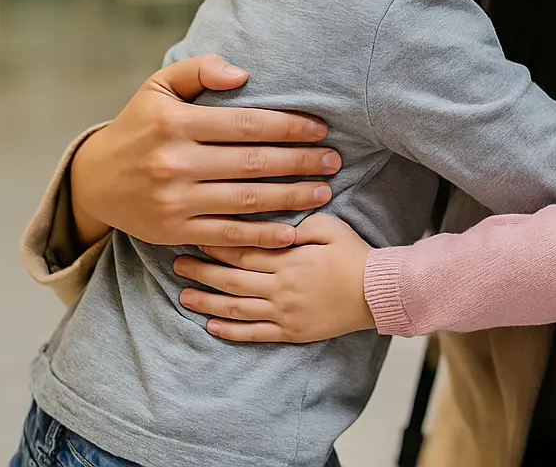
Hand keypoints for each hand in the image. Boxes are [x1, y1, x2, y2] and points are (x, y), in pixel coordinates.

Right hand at [70, 54, 339, 248]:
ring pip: (246, 200)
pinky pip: (227, 235)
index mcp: (175, 124)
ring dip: (291, 198)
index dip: (289, 126)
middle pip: (254, 163)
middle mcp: (175, 163)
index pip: (247, 124)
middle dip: (300, 162)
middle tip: (334, 161)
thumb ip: (200, 70)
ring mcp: (175, 201)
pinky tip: (291, 232)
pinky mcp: (173, 231)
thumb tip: (242, 75)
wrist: (93, 180)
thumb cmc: (139, 127)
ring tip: (323, 192)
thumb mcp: (158, 87)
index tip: (320, 128)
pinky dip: (262, 236)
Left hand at [175, 213, 375, 342]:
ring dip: (206, 302)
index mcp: (288, 259)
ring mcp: (283, 312)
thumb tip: (278, 224)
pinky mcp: (290, 331)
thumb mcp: (331, 227)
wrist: (377, 293)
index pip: (242, 250)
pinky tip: (211, 326)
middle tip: (177, 264)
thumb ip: (302, 223)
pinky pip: (253, 333)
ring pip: (235, 308)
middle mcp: (279, 287)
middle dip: (202, 270)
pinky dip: (230, 331)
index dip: (216, 244)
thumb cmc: (355, 256)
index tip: (195, 236)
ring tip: (184, 296)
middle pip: (230, 279)